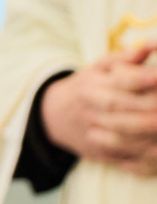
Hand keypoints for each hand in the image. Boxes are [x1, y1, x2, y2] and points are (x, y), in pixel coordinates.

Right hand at [41, 45, 156, 175]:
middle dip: (152, 106)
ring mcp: (95, 134)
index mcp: (92, 85)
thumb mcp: (99, 68)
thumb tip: (151, 45)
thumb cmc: (87, 87)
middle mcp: (92, 109)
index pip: (120, 82)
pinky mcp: (103, 154)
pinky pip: (129, 158)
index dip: (142, 79)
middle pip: (124, 109)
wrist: (55, 117)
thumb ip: (126, 58)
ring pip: (128, 136)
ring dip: (151, 133)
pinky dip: (149, 156)